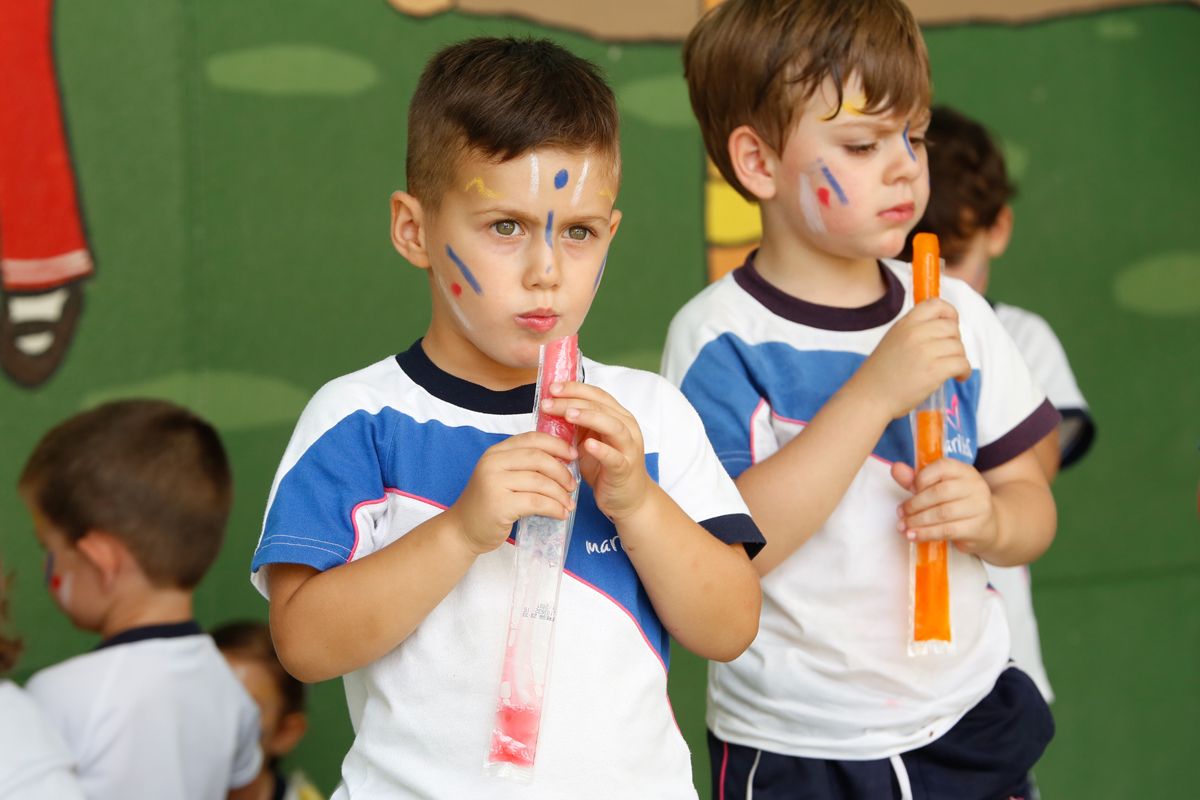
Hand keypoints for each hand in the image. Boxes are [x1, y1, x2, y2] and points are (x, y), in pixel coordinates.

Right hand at [447, 432, 577, 554]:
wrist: (463, 530)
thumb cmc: (488, 504)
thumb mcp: (502, 476)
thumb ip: (523, 465)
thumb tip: (562, 460)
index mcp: (495, 452)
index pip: (532, 438)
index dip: (557, 444)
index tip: (573, 455)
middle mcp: (492, 463)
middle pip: (538, 458)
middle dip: (561, 471)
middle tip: (573, 485)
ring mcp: (494, 483)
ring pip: (540, 481)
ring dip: (560, 493)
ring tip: (569, 504)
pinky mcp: (500, 505)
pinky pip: (536, 502)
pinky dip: (554, 508)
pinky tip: (561, 513)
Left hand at [540, 381, 648, 522]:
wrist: (628, 499)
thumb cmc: (606, 468)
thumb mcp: (588, 442)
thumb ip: (576, 426)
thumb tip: (550, 409)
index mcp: (618, 417)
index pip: (597, 395)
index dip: (575, 388)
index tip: (552, 388)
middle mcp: (626, 428)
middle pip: (601, 407)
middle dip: (573, 401)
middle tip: (549, 402)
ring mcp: (628, 448)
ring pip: (612, 426)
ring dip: (589, 417)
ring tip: (568, 414)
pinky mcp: (625, 469)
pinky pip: (614, 457)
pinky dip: (602, 449)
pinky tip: (587, 444)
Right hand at [850, 299, 970, 419]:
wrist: (869, 397)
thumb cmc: (879, 374)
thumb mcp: (892, 341)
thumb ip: (913, 331)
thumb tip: (942, 330)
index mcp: (905, 324)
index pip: (936, 304)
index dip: (950, 313)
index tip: (950, 325)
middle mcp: (915, 334)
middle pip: (952, 328)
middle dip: (955, 341)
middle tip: (948, 354)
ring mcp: (925, 352)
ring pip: (958, 347)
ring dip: (959, 358)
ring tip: (952, 369)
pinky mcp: (934, 371)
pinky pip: (962, 364)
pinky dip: (964, 371)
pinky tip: (958, 377)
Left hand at [891, 458, 998, 554]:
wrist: (989, 526)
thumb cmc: (957, 503)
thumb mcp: (939, 487)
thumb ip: (917, 478)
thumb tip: (896, 468)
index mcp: (964, 470)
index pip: (941, 468)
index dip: (921, 479)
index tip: (910, 490)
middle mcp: (975, 486)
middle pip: (939, 492)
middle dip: (915, 504)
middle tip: (901, 513)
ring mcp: (980, 507)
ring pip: (942, 513)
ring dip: (917, 521)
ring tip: (903, 526)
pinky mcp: (977, 527)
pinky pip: (947, 530)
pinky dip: (926, 533)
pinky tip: (914, 535)